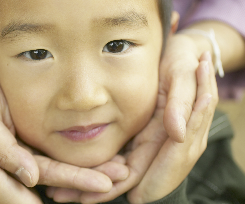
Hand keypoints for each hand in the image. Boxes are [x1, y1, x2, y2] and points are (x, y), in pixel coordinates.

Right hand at [0, 68, 113, 191]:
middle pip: (58, 177)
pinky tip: (96, 157)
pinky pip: (52, 157)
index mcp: (1, 164)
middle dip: (90, 177)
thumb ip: (3, 151)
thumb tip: (31, 178)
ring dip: (88, 169)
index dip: (76, 180)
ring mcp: (20, 156)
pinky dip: (76, 158)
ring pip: (58, 169)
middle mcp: (13, 165)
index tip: (106, 183)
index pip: (46, 176)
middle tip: (123, 172)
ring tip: (119, 166)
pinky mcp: (24, 145)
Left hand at [45, 51, 216, 202]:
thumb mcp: (183, 76)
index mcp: (175, 134)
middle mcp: (162, 144)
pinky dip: (102, 168)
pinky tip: (79, 171)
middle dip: (98, 191)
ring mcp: (152, 141)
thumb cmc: (182, 63)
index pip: (151, 171)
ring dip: (94, 184)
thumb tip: (176, 133)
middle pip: (131, 179)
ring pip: (124, 173)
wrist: (184, 56)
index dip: (119, 186)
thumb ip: (181, 102)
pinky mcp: (143, 135)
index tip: (89, 197)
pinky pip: (123, 159)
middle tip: (61, 195)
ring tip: (61, 189)